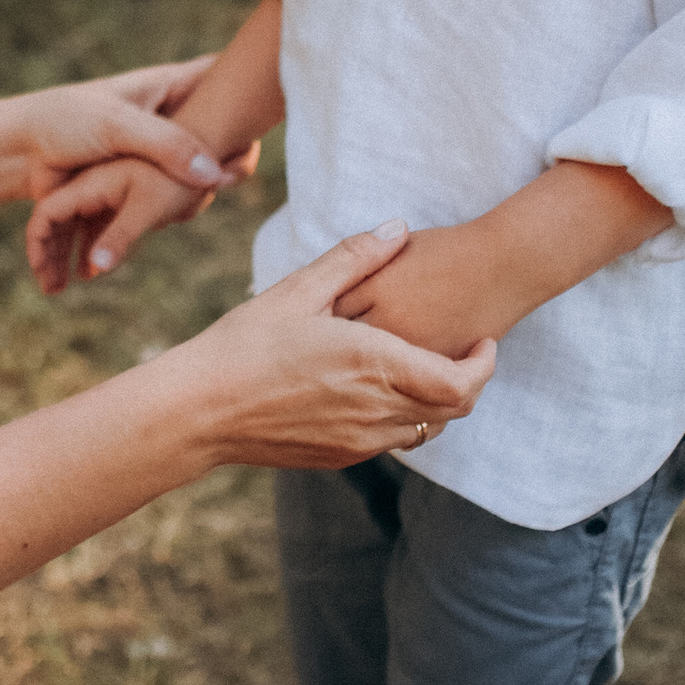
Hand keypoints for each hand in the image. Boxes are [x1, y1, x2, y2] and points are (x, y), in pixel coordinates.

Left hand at [6, 63, 235, 204]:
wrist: (17, 152)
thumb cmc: (63, 122)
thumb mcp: (117, 125)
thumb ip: (164, 144)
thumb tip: (213, 172)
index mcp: (164, 87)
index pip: (217, 75)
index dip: (246, 85)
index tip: (270, 102)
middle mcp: (165, 116)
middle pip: (216, 126)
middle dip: (233, 148)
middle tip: (248, 164)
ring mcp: (153, 149)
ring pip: (196, 165)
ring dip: (210, 181)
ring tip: (224, 190)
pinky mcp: (138, 178)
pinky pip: (171, 192)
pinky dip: (180, 206)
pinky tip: (186, 216)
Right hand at [26, 151, 210, 295]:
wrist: (205, 145)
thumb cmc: (177, 177)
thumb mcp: (149, 206)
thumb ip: (122, 234)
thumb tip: (97, 268)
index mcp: (90, 183)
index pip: (48, 212)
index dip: (38, 243)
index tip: (41, 271)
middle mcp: (92, 184)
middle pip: (58, 221)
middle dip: (49, 255)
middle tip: (52, 290)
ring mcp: (108, 189)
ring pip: (78, 225)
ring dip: (69, 255)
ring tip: (65, 286)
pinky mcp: (125, 195)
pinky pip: (98, 224)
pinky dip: (92, 247)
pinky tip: (97, 270)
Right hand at [182, 225, 494, 468]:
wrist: (199, 411)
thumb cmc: (245, 345)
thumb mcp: (299, 290)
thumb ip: (355, 258)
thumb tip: (397, 227)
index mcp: (374, 365)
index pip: (461, 382)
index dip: (484, 364)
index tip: (484, 340)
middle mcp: (376, 411)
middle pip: (453, 410)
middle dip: (469, 381)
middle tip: (465, 351)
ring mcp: (359, 442)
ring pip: (425, 430)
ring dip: (437, 402)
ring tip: (424, 367)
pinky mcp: (340, 457)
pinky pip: (392, 441)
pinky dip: (403, 417)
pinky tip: (379, 389)